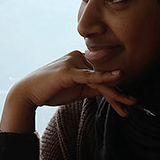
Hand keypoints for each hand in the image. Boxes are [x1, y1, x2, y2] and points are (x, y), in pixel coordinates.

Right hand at [0, 51, 135, 130]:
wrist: (28, 93)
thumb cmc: (49, 91)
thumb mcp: (76, 90)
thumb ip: (91, 87)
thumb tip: (108, 91)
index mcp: (80, 59)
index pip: (101, 74)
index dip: (115, 89)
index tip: (126, 102)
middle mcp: (78, 57)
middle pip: (103, 76)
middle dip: (118, 92)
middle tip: (132, 103)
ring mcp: (74, 63)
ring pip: (99, 78)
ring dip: (115, 92)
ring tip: (129, 102)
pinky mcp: (69, 71)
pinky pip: (90, 76)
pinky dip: (104, 78)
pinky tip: (116, 79)